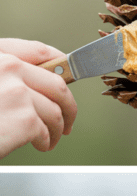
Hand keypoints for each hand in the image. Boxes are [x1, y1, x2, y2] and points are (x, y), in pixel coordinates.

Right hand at [0, 39, 76, 156]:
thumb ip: (4, 76)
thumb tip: (34, 82)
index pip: (36, 51)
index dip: (60, 62)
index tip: (70, 73)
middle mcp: (5, 67)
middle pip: (56, 83)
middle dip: (67, 105)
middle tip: (67, 120)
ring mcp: (15, 91)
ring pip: (55, 110)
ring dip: (57, 128)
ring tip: (49, 138)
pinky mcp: (23, 118)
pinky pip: (46, 129)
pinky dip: (46, 141)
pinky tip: (38, 145)